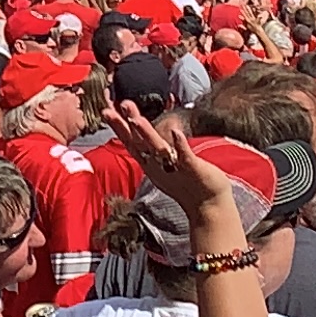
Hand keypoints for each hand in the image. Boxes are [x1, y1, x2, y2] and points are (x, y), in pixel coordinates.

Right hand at [110, 104, 230, 216]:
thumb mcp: (165, 164)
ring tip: (136, 119)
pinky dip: (180, 144)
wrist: (208, 205)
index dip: (119, 126)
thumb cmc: (189, 184)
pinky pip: (185, 156)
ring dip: (146, 134)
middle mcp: (159, 165)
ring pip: (157, 148)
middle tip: (108, 112)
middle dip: (124, 126)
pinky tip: (176, 132)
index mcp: (151, 163)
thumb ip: (155, 149)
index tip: (107, 110)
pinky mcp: (193, 169)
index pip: (131, 142)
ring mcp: (174, 167)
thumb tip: (145, 134)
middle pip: (138, 143)